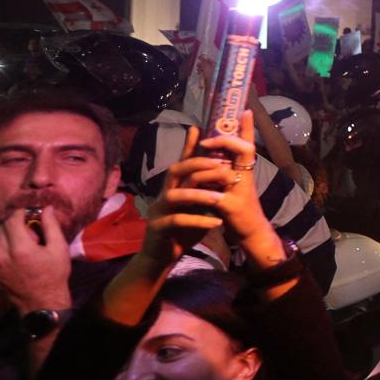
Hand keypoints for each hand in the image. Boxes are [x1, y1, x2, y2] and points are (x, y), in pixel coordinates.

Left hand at [0, 204, 69, 315]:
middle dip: (13, 225)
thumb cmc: (54, 275)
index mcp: (21, 248)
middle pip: (1, 228)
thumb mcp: (59, 250)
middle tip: (25, 233)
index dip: (21, 215)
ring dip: (2, 236)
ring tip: (15, 244)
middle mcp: (2, 255)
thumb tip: (47, 208)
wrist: (41, 302)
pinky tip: (0, 251)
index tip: (28, 217)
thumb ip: (51, 227)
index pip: (12, 220)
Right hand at [141, 127, 230, 265]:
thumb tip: (220, 166)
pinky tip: (216, 223)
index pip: (183, 160)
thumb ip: (204, 185)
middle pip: (176, 170)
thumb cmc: (184, 225)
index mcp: (175, 185)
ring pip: (177, 195)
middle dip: (198, 165)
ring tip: (221, 199)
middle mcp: (165, 192)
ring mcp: (159, 209)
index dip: (190, 144)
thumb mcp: (197, 203)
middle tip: (221, 165)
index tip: (201, 126)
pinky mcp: (159, 227)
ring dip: (200, 194)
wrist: (164, 253)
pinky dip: (198, 220)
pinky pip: (178, 220)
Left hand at [195, 119, 281, 255]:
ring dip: (206, 168)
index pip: (247, 143)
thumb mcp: (231, 184)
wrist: (249, 231)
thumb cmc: (238, 205)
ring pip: (225, 171)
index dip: (247, 127)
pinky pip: (215, 195)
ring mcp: (241, 191)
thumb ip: (223, 168)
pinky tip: (191, 192)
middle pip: (244, 149)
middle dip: (224, 141)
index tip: (246, 110)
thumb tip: (212, 152)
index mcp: (245, 169)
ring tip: (191, 167)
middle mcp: (247, 176)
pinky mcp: (232, 207)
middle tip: (205, 140)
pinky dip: (202, 193)